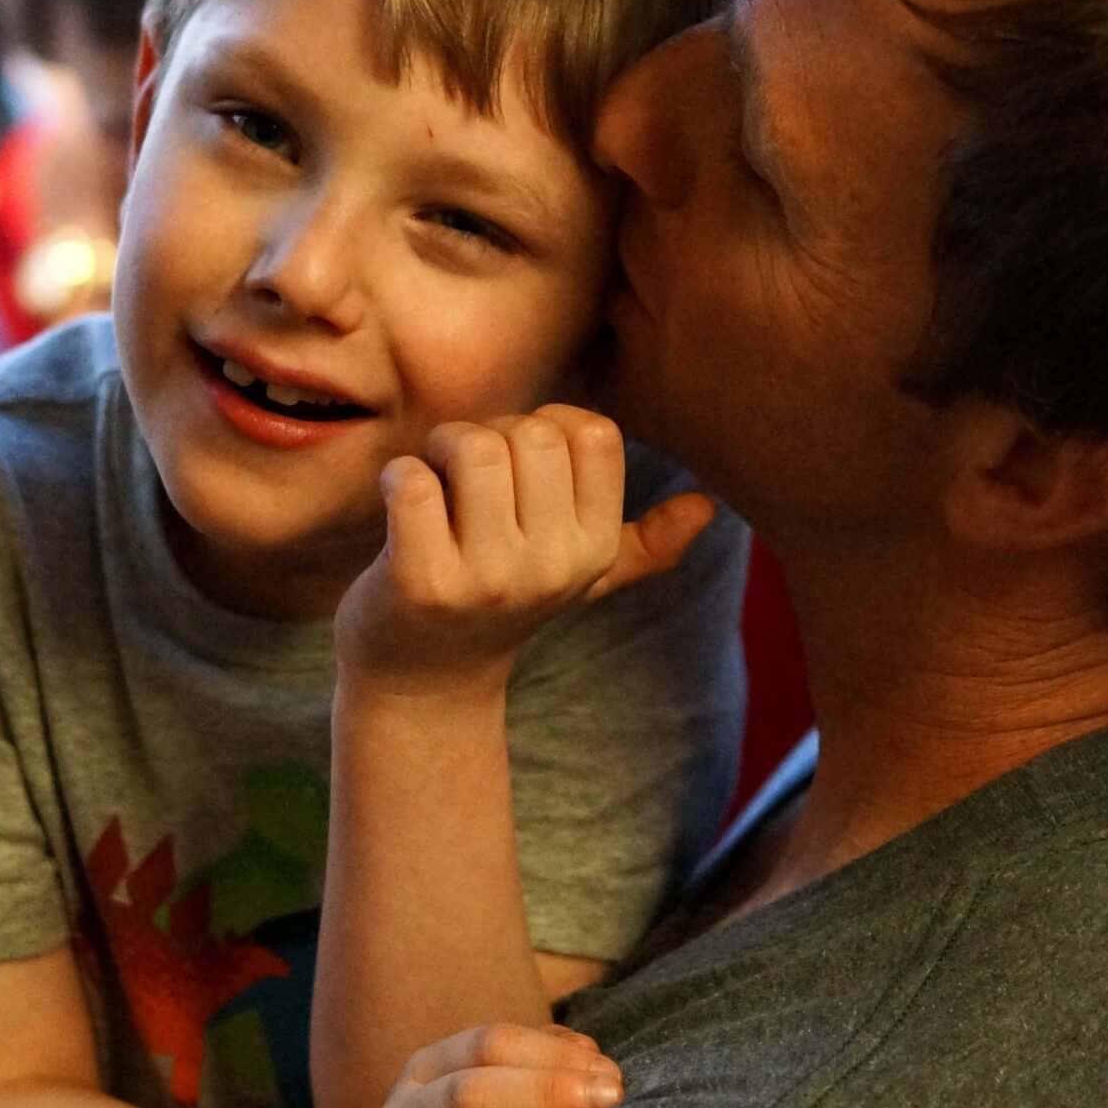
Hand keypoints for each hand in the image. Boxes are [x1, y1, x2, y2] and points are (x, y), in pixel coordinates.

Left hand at [337, 406, 715, 693]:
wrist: (424, 682)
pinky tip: (398, 505)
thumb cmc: (498, 604)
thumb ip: (644, 545)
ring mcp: (487, 579)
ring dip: (441, 449)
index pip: (593, 433)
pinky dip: (398, 477)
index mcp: (593, 550)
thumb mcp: (579, 578)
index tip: (519, 462)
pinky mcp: (421, 584)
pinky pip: (412, 482)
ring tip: (435, 483)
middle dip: (490, 432)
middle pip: (532, 434)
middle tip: (466, 473)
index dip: (548, 424)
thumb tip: (708, 507)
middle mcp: (551, 567)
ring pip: (474, 447)